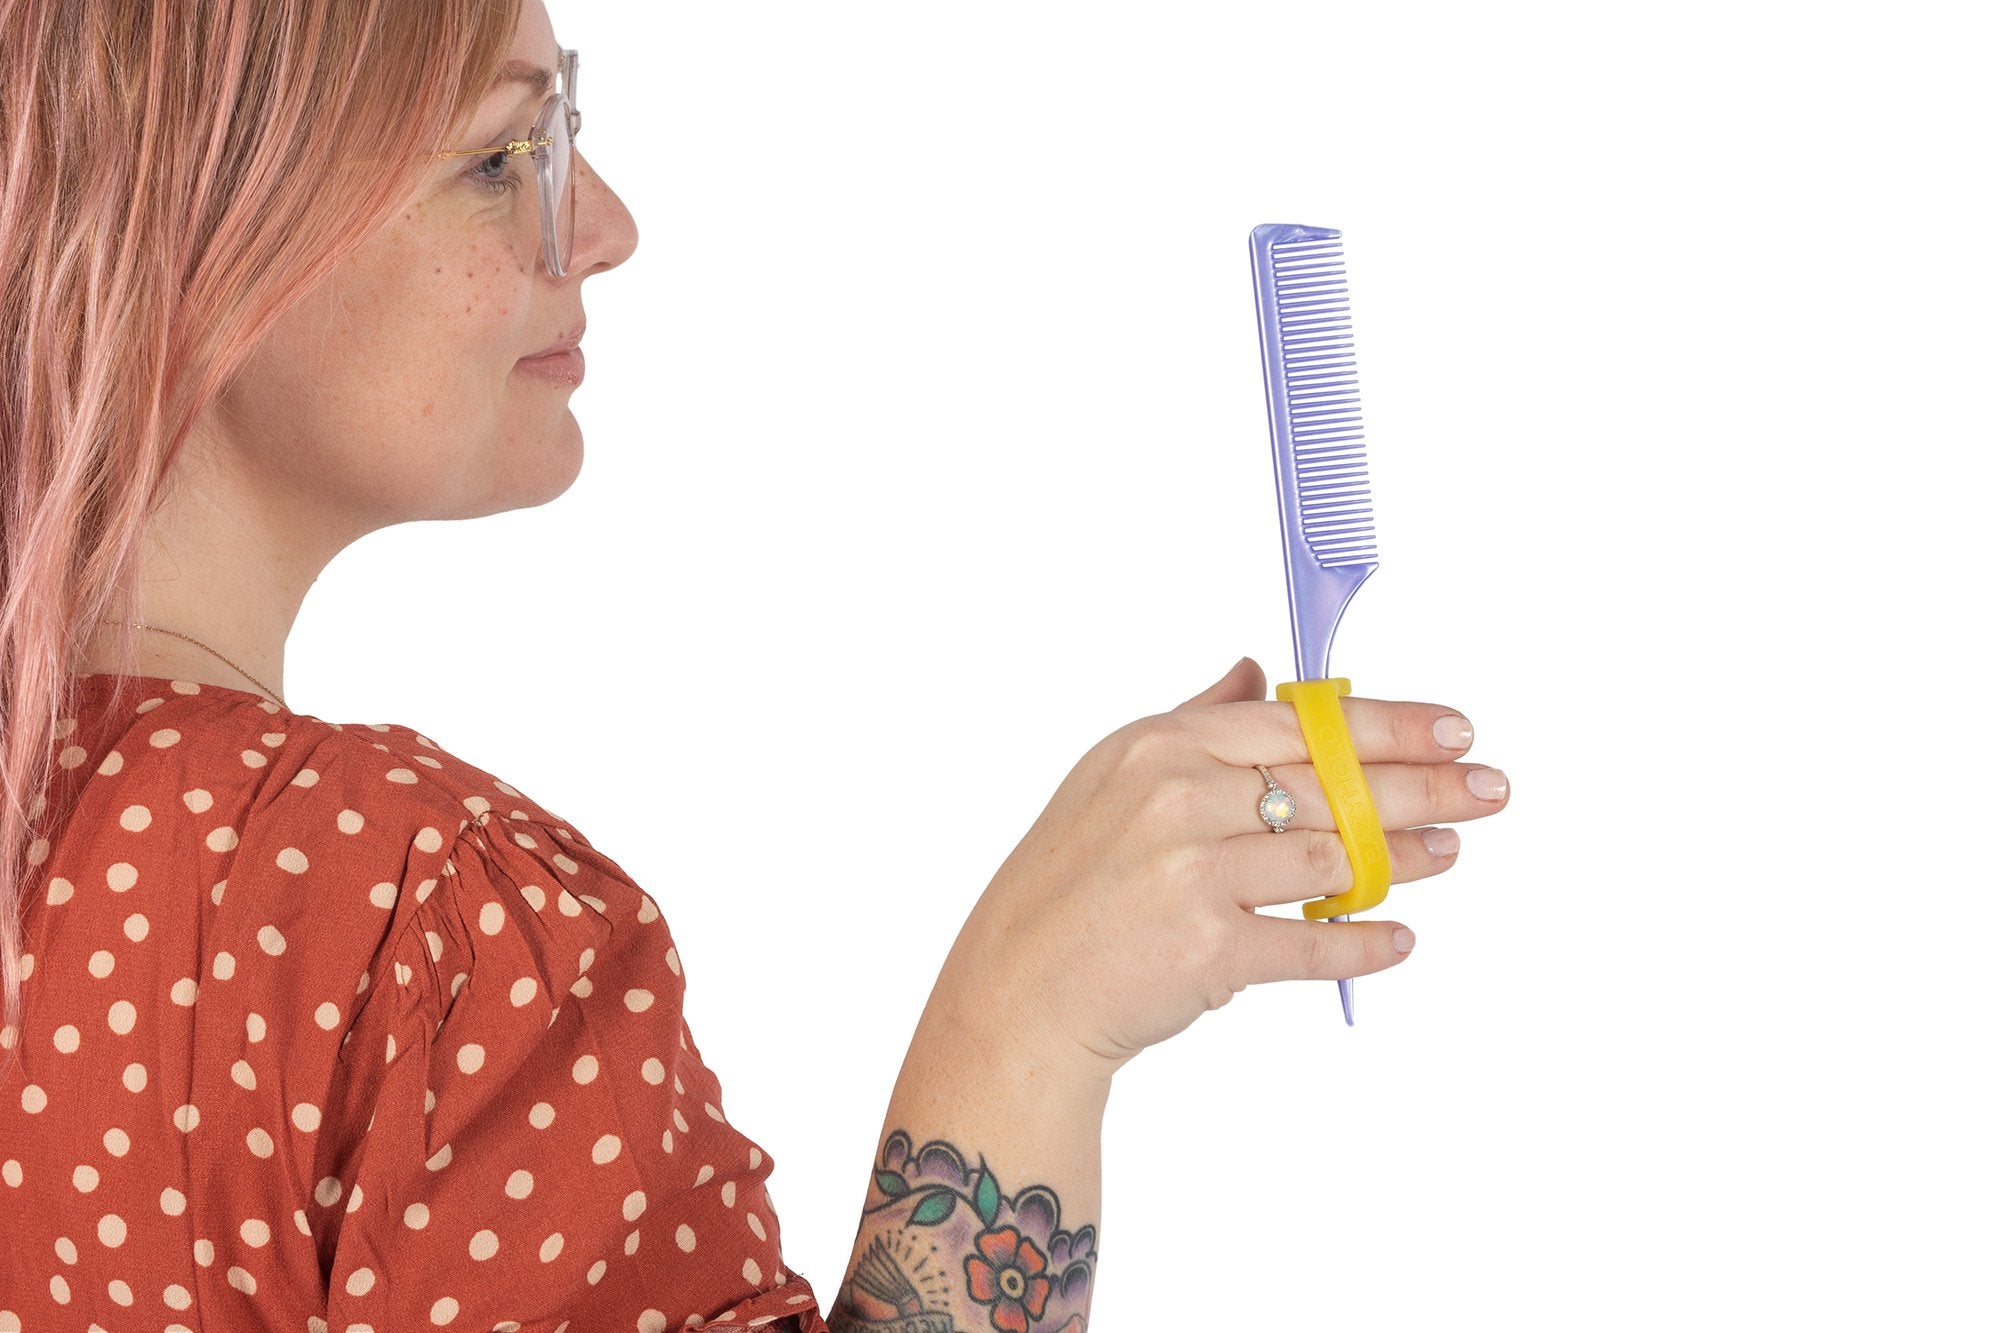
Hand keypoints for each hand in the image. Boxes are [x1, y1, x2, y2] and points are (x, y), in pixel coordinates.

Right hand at [926, 656, 1509, 1083]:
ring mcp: (1193, 875)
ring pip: (1333, 857)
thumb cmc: (1067, 884)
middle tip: (1489, 788)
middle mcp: (1177, 799)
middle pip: (1332, 785)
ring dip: (1405, 860)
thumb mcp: (1112, 775)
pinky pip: (1313, 941)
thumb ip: (1194, 720)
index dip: (1388, 725)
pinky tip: (1401, 939)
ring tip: (1451, 854)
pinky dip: (1365, 943)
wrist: (1017, 992)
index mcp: (1160, 746)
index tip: (1453, 728)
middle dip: (1425, 786)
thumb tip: (1255, 674)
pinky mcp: (1209, 951)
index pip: (1299, 723)